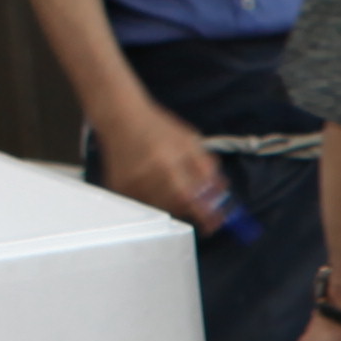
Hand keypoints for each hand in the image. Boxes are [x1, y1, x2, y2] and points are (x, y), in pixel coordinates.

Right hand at [101, 105, 230, 229]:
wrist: (121, 117)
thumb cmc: (157, 127)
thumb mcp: (190, 142)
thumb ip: (207, 168)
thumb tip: (221, 194)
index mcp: (167, 162)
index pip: (189, 198)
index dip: (204, 214)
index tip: (215, 223)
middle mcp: (146, 175)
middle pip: (176, 207)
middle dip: (191, 206)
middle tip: (195, 195)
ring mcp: (130, 184)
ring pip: (161, 209)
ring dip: (174, 203)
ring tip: (171, 179)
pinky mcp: (119, 189)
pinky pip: (145, 205)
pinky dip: (156, 199)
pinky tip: (154, 180)